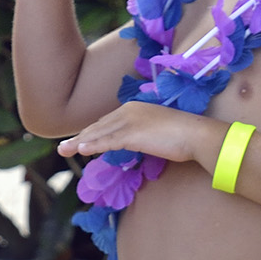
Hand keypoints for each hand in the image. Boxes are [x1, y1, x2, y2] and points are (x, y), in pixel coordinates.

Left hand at [59, 100, 219, 163]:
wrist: (197, 134)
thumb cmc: (182, 135)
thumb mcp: (155, 131)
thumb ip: (139, 135)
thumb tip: (130, 144)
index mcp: (133, 108)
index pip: (106, 122)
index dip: (91, 133)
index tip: (79, 142)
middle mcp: (129, 111)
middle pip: (98, 127)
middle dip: (80, 138)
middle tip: (63, 148)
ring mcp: (130, 121)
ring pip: (99, 134)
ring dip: (80, 143)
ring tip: (64, 150)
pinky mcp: (134, 134)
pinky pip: (109, 141)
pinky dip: (94, 146)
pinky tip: (81, 151)